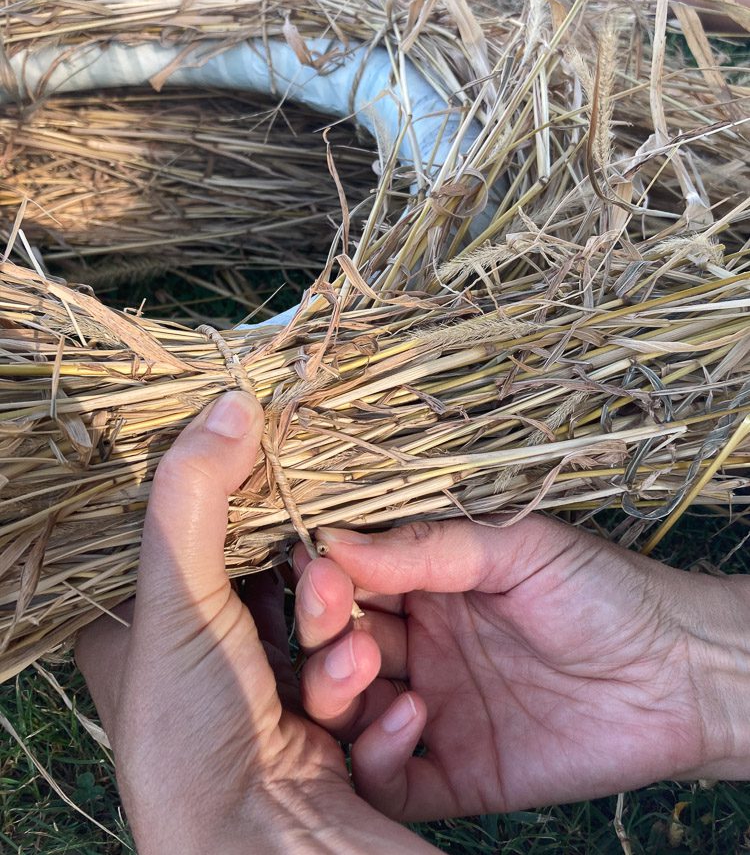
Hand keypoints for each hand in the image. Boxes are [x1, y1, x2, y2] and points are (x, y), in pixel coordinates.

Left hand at [76, 392, 433, 854]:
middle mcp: (206, 679)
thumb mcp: (175, 604)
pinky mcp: (329, 749)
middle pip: (275, 590)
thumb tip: (228, 400)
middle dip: (312, 590)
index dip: (235, 516)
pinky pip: (367, 697)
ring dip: (348, 648)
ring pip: (329, 637)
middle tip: (317, 591)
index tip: (274, 479)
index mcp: (149, 643)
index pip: (194, 547)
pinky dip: (378, 706)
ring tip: (346, 670)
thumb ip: (192, 498)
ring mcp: (272, 716)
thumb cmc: (197, 742)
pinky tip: (384, 724)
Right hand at [294, 516, 749, 820]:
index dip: (323, 573)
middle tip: (329, 611)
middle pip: (335, 645)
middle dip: (320, 628)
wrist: (678, 673)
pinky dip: (380, 754)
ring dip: (335, 688)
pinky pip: (391, 778)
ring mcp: (435, 710)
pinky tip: (414, 716)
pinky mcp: (457, 772)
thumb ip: (431, 547)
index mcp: (428, 587)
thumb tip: (336, 539)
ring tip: (362, 663)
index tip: (310, 561)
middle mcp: (420, 647)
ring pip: (347, 711)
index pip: (350, 580)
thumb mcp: (517, 548)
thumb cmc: (603, 591)